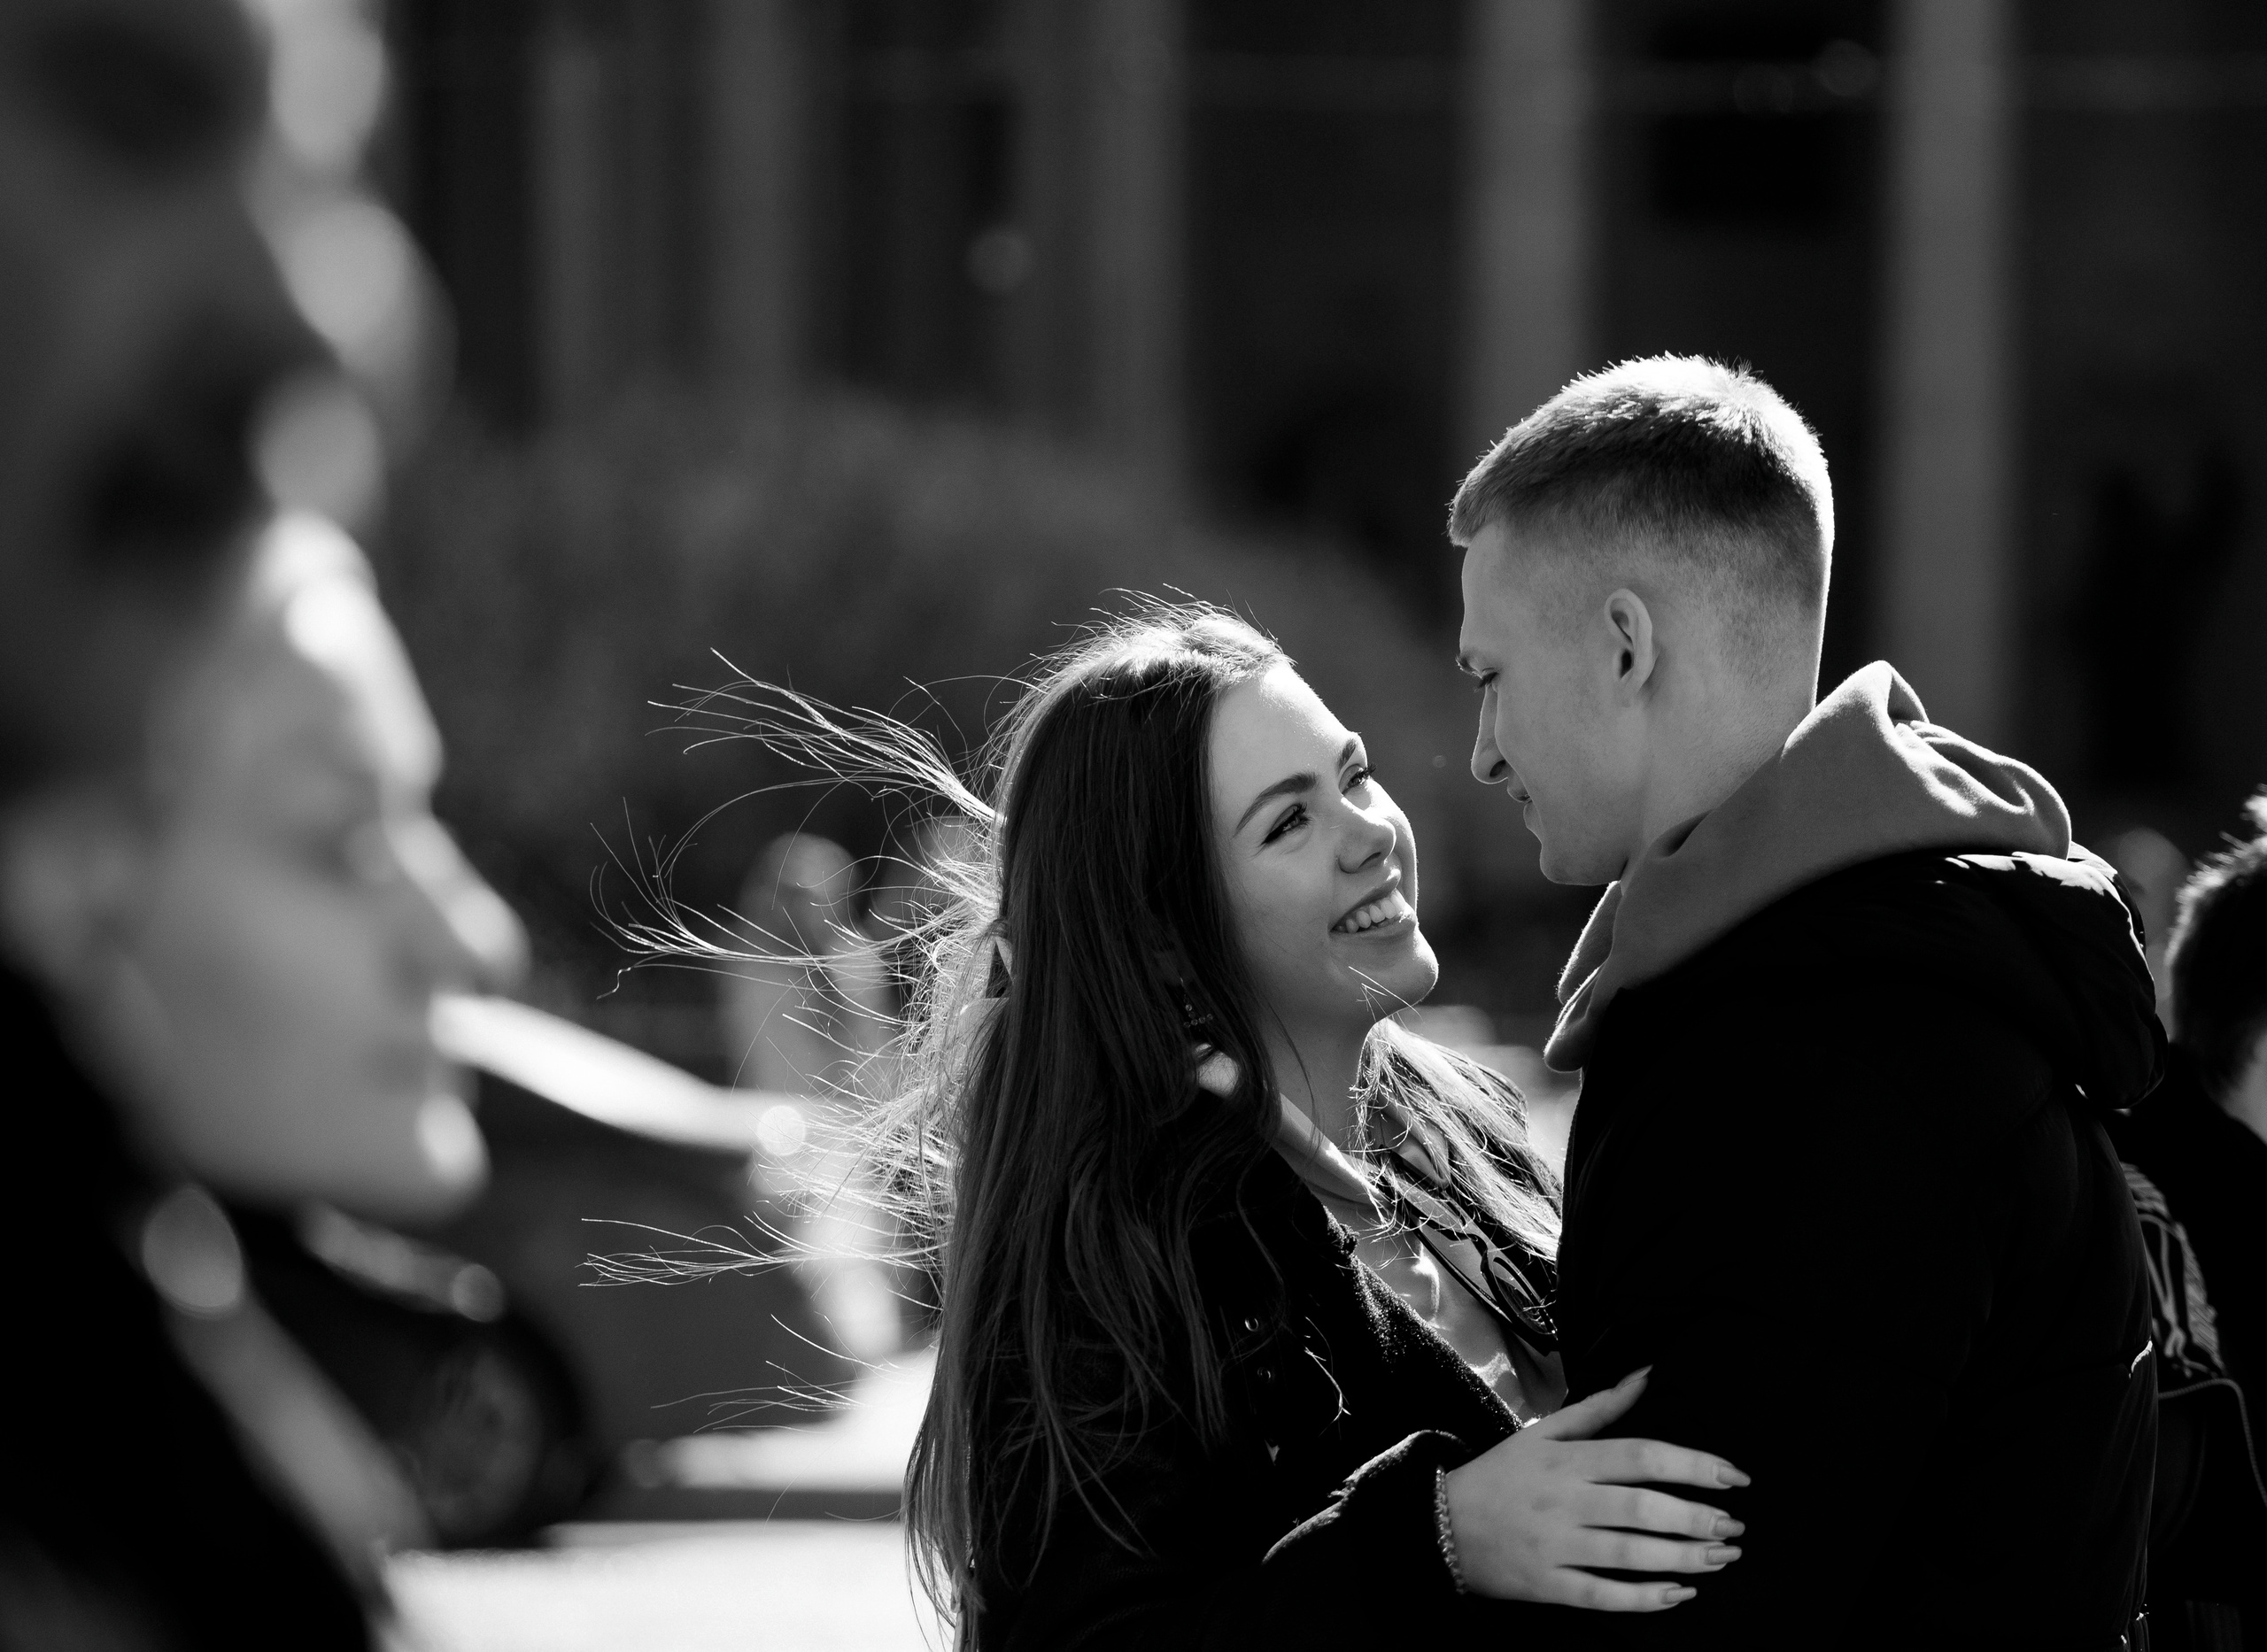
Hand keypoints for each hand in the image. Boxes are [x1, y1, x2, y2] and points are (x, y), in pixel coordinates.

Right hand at [1442, 1367, 1748, 1610]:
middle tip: (1736, 1526)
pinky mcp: (1548, 1586)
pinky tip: (1679, 1594)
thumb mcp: (1544, 1431)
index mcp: (1568, 1460)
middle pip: (1642, 1507)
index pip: (1640, 1456)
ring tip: (1721, 1557)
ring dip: (1683, 1557)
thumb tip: (1648, 1374)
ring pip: (1630, 1554)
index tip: (1735, 1476)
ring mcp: (1556, 1546)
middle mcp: (1565, 1501)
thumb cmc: (1502, 1474)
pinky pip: (1603, 1596)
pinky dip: (1645, 1598)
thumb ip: (1601, 1407)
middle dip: (1697, 1517)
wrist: (1441, 1523)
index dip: (1693, 1464)